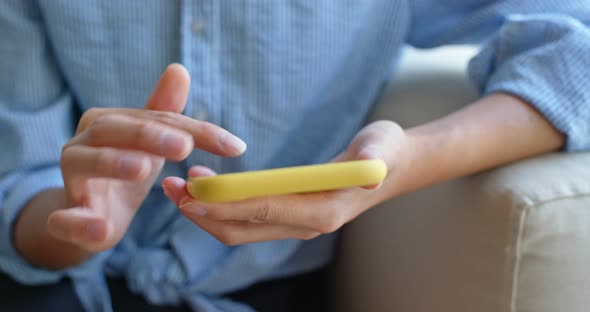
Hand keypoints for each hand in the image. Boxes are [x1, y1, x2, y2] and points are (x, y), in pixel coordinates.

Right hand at [46, 64, 246, 251]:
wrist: (87, 214)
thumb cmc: (124, 170)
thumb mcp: (149, 144)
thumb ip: (164, 113)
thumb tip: (179, 70)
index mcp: (109, 122)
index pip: (158, 120)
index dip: (197, 131)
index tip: (236, 147)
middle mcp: (84, 142)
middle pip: (116, 131)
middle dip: (151, 136)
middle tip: (185, 146)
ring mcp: (71, 178)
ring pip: (84, 163)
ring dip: (113, 164)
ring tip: (143, 168)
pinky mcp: (65, 216)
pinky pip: (65, 219)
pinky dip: (80, 223)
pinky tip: (101, 229)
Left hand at [162, 120, 406, 244]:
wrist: (391, 166)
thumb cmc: (385, 152)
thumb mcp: (382, 148)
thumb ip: (375, 159)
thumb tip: (371, 173)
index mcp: (323, 211)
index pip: (264, 210)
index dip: (225, 202)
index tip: (191, 190)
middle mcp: (305, 225)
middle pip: (242, 228)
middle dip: (203, 211)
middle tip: (168, 187)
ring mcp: (294, 224)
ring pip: (238, 227)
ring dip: (204, 210)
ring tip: (174, 185)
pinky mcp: (287, 216)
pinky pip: (245, 219)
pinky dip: (219, 206)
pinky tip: (202, 185)